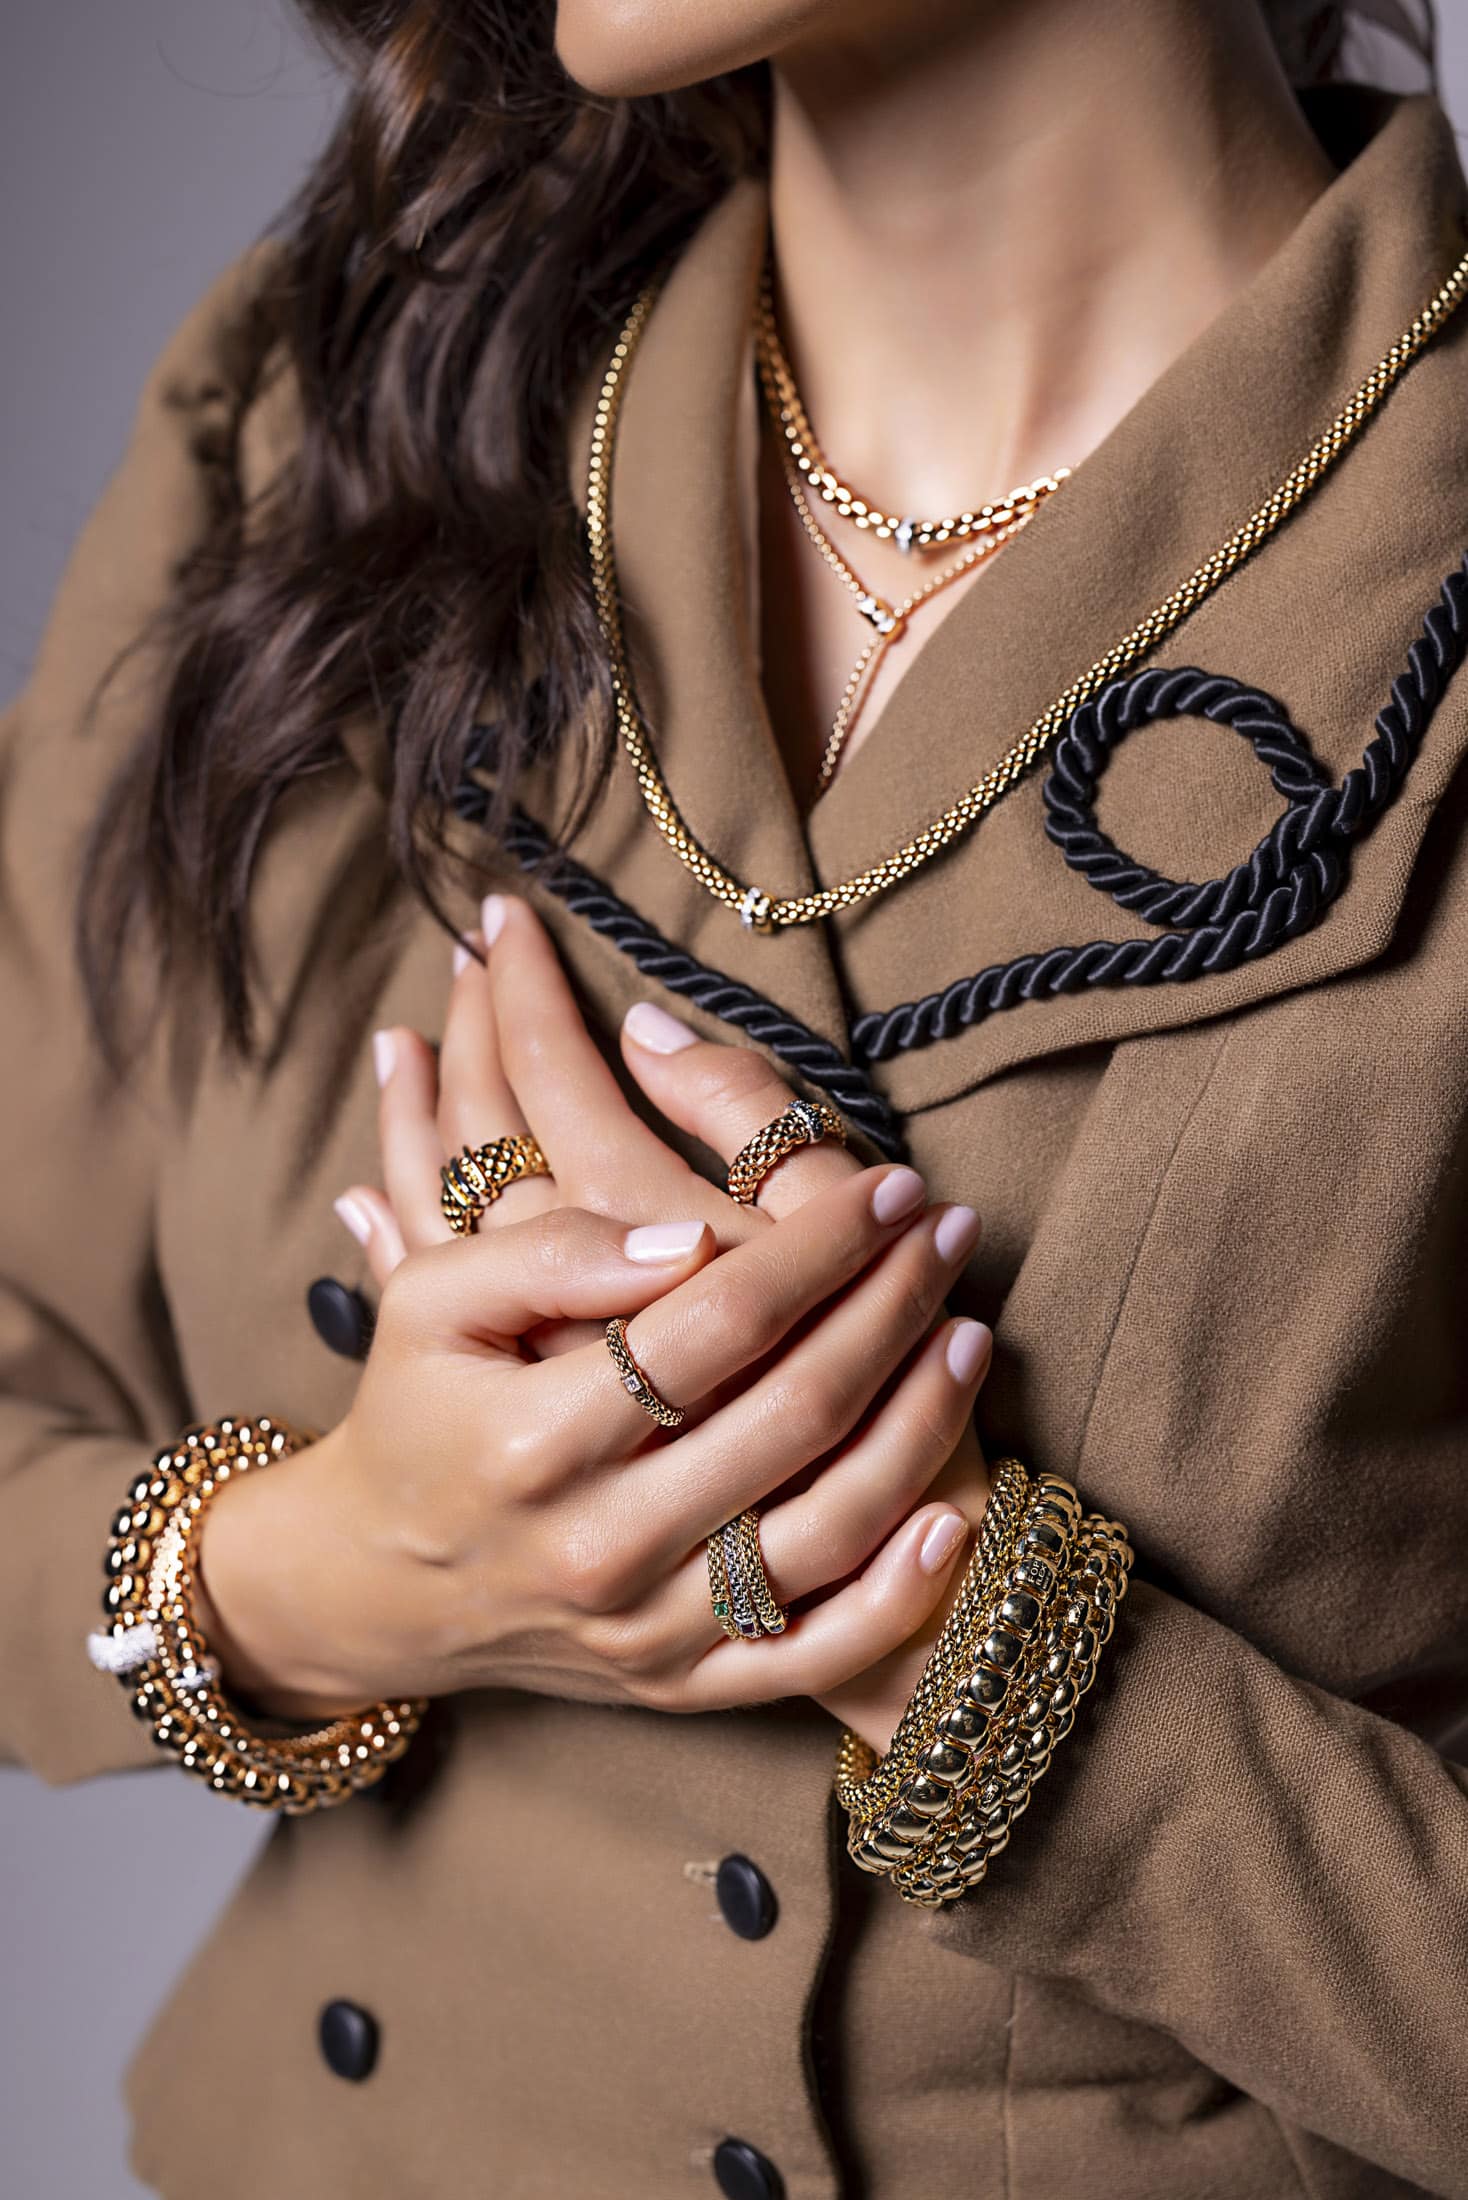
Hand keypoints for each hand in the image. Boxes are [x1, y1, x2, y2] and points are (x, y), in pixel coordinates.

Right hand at [196, 1154, 988, 1752]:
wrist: (374, 1583)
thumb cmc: (418, 1410)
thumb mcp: (431, 1301)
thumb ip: (547, 1254)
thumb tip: (692, 1239)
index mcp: (537, 1437)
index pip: (720, 1322)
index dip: (821, 1246)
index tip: (888, 1186)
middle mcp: (599, 1543)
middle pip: (795, 1413)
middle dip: (892, 1307)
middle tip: (954, 1231)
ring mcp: (645, 1627)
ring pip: (827, 1530)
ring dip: (921, 1426)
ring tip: (972, 1333)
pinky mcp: (677, 1686)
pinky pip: (810, 1657)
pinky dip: (894, 1597)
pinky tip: (951, 1519)